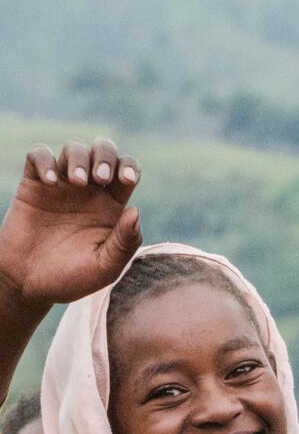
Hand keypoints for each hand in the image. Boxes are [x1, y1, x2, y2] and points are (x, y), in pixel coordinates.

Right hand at [0, 141, 141, 307]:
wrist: (28, 284)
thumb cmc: (72, 278)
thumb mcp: (105, 267)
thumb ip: (125, 242)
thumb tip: (136, 211)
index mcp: (111, 207)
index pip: (127, 171)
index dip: (130, 167)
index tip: (126, 180)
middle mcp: (88, 191)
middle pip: (103, 151)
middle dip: (105, 155)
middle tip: (100, 179)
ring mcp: (60, 185)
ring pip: (73, 149)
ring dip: (78, 158)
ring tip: (76, 182)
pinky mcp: (33, 185)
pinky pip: (38, 155)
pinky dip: (45, 160)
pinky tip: (50, 182)